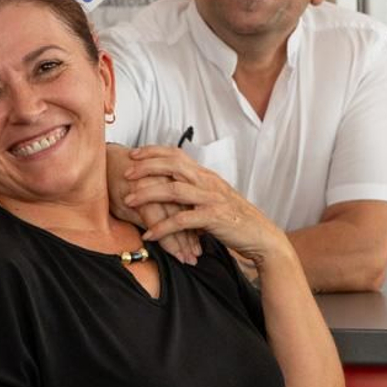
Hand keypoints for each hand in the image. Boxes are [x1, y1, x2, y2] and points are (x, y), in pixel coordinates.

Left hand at [121, 147, 289, 268]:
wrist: (260, 235)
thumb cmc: (234, 218)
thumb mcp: (211, 198)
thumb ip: (191, 191)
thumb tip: (166, 186)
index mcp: (205, 175)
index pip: (177, 154)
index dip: (153, 151)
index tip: (133, 154)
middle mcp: (207, 182)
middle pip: (172, 165)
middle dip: (145, 167)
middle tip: (125, 173)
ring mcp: (211, 199)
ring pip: (174, 189)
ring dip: (148, 194)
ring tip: (129, 201)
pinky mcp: (214, 218)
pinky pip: (182, 220)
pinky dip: (163, 227)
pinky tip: (150, 234)